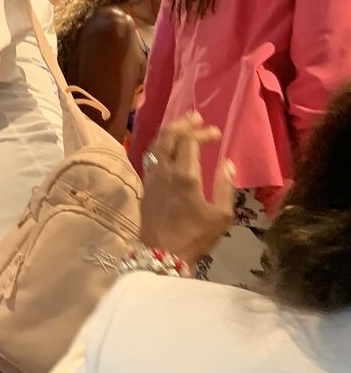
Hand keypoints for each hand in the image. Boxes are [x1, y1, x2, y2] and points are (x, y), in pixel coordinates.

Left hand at [140, 113, 234, 265]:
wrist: (161, 254)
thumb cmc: (195, 236)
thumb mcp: (220, 215)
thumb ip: (225, 186)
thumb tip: (227, 163)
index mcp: (184, 174)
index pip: (189, 141)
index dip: (203, 132)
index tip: (216, 133)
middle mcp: (164, 170)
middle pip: (168, 135)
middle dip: (182, 123)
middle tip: (196, 117)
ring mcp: (151, 177)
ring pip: (156, 144)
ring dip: (169, 132)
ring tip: (183, 127)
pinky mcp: (145, 185)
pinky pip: (151, 156)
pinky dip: (161, 145)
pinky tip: (169, 148)